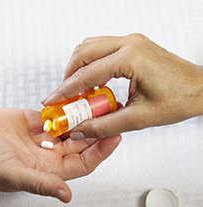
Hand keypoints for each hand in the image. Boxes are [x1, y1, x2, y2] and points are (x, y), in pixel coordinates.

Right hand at [0, 109, 120, 201]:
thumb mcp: (11, 174)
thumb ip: (39, 183)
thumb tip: (66, 196)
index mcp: (47, 170)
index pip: (83, 163)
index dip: (100, 151)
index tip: (114, 135)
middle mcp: (48, 154)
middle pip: (81, 143)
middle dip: (96, 129)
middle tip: (110, 113)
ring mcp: (41, 136)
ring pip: (70, 127)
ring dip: (83, 116)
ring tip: (96, 102)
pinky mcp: (33, 121)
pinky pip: (55, 114)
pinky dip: (65, 107)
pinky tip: (74, 97)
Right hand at [42, 34, 202, 138]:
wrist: (201, 89)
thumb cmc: (180, 99)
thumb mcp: (138, 118)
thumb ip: (104, 125)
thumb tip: (81, 128)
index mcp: (131, 58)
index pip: (86, 74)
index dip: (65, 90)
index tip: (53, 100)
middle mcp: (129, 44)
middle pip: (83, 53)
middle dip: (67, 75)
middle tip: (62, 96)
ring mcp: (131, 42)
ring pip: (90, 47)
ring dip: (78, 67)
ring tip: (76, 90)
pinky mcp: (133, 46)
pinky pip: (102, 49)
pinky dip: (90, 64)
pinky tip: (92, 82)